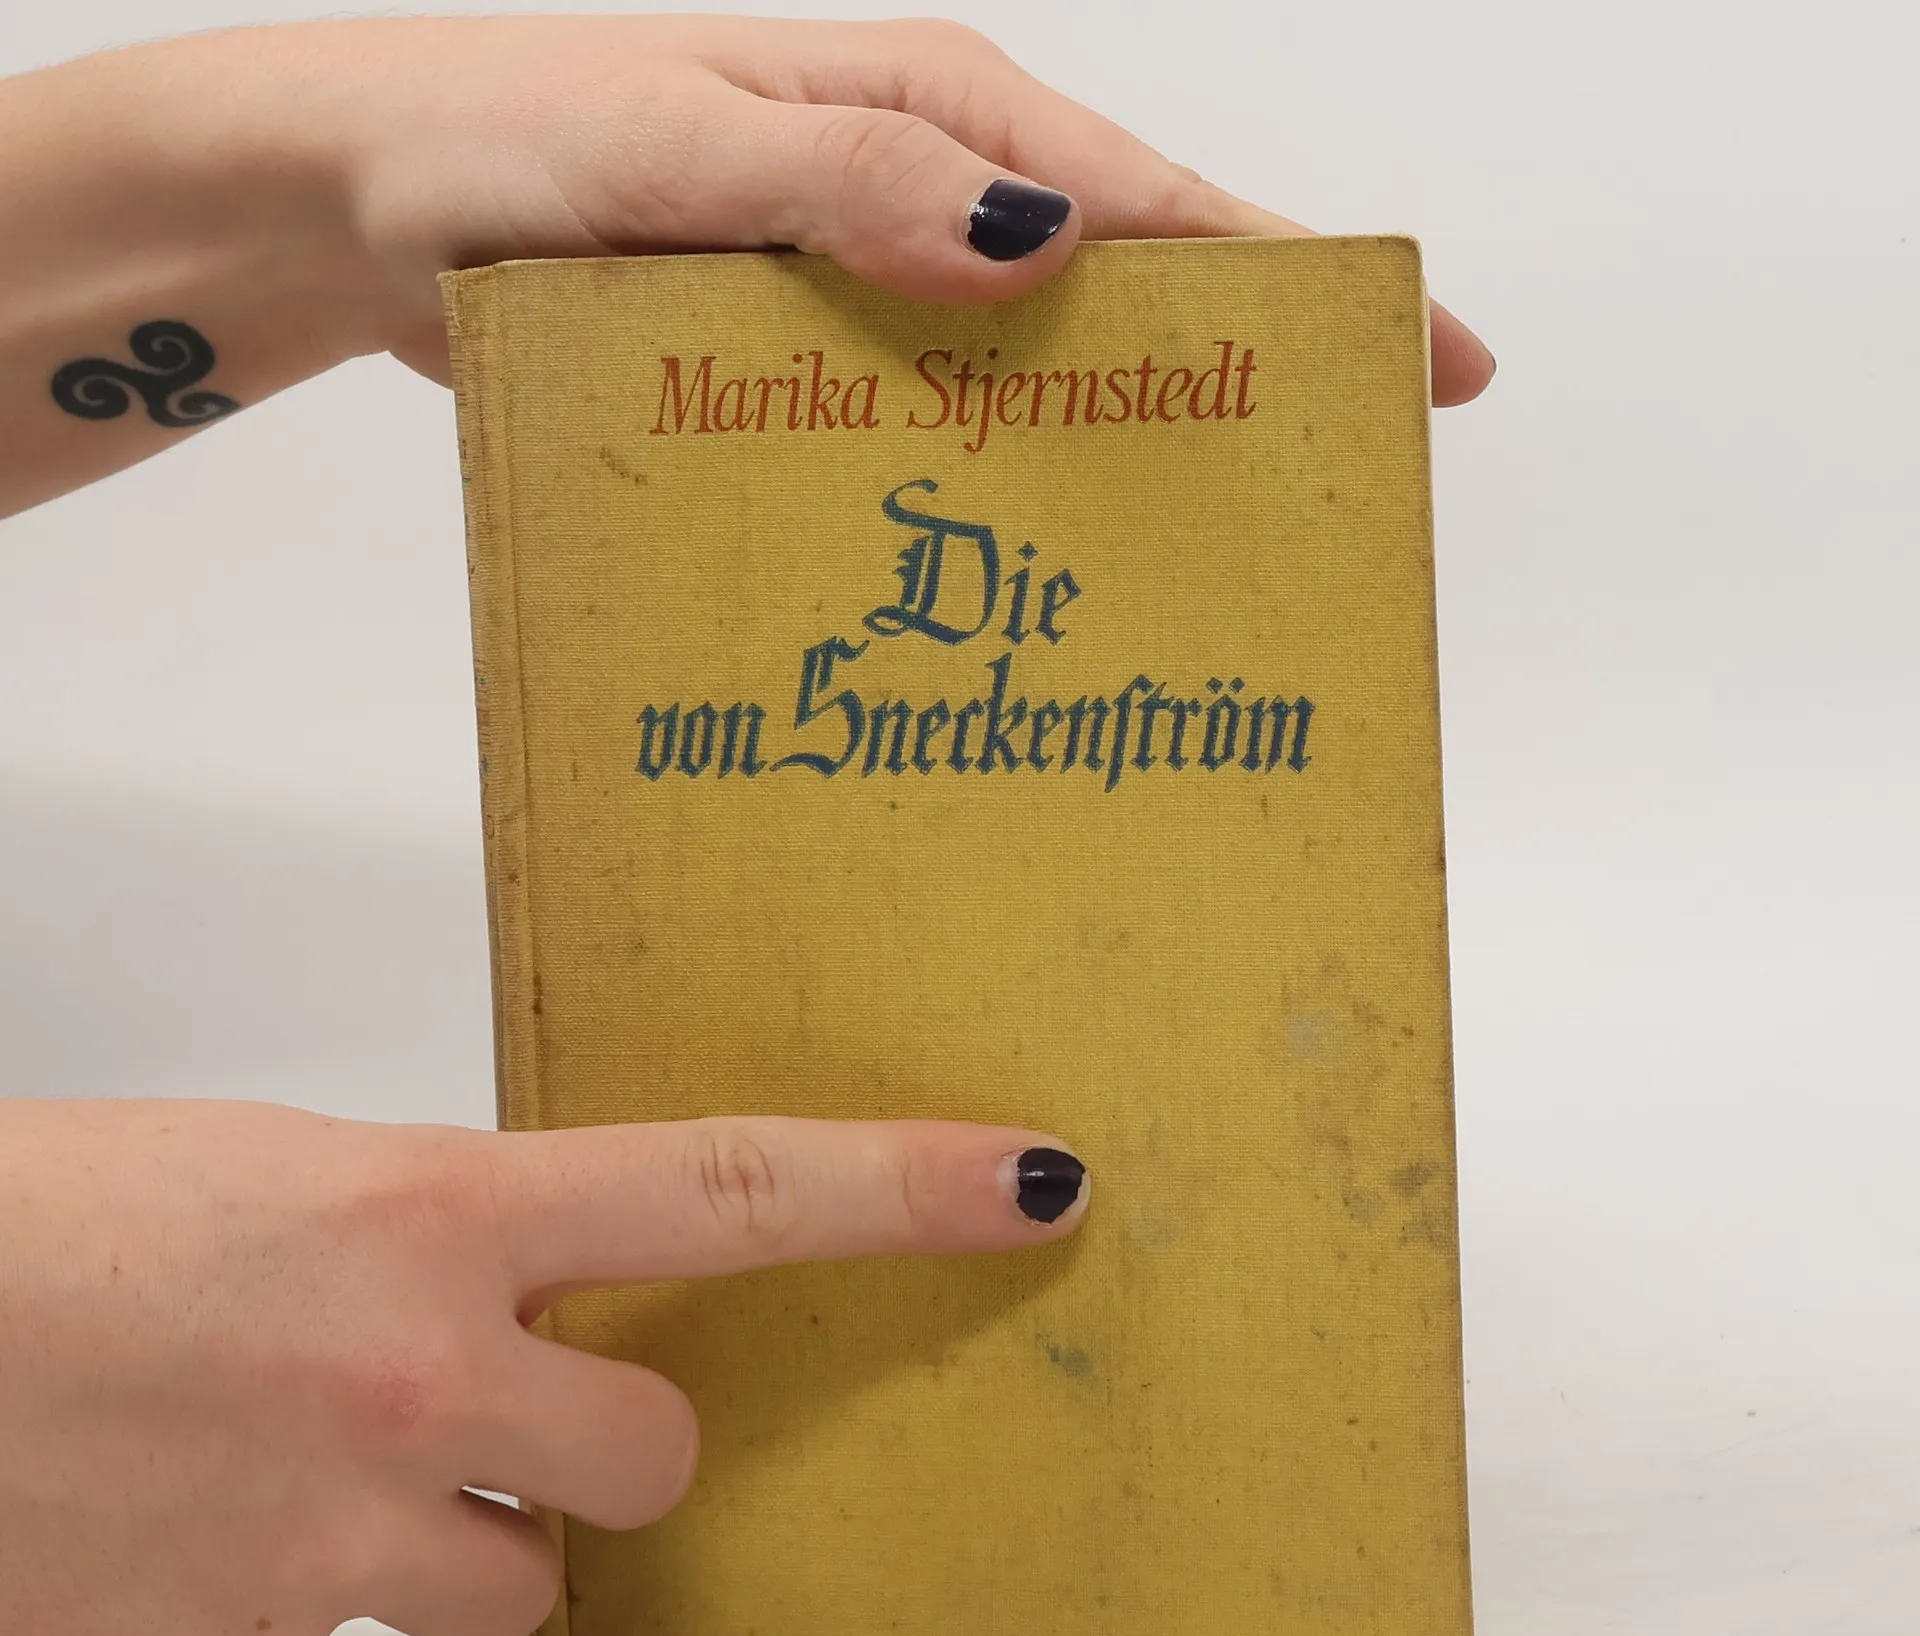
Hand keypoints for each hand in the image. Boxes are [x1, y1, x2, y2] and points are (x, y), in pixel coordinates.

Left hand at [0, 15, 1493, 512]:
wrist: (359, 203)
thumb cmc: (493, 143)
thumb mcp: (669, 144)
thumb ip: (839, 184)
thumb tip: (1037, 244)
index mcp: (919, 111)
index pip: (1149, 198)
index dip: (1292, 280)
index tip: (1423, 359)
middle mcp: (909, 194)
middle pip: (1114, 294)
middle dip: (1224, 389)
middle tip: (1315, 509)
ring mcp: (858, 284)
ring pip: (1021, 377)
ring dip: (1096, 461)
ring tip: (1173, 577)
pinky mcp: (797, 360)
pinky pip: (919, 426)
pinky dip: (972, 489)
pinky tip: (997, 571)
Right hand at [0, 1099, 1087, 1635]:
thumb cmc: (32, 1235)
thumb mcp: (272, 1185)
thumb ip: (426, 1246)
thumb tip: (505, 1311)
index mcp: (420, 1215)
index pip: (726, 1189)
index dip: (895, 1187)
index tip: (1019, 1182)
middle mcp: (408, 1382)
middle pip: (657, 1456)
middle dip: (610, 1446)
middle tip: (500, 1411)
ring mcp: (334, 1548)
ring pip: (510, 1587)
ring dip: (444, 1540)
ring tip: (281, 1468)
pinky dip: (289, 1610)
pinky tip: (176, 1537)